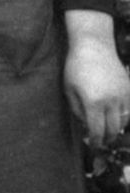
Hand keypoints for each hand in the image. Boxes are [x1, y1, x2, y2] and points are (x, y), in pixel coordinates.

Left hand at [64, 9, 129, 145]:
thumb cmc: (75, 68)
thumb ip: (77, 110)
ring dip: (116, 128)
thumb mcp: (69, 90)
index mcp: (93, 102)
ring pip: (124, 121)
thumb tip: (86, 125)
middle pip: (112, 128)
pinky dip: (125, 117)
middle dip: (106, 138)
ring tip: (109, 131)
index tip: (93, 145)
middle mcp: (111, 101)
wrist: (94, 47)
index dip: (95, 141)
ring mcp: (123, 94)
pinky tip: (117, 118)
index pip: (97, 130)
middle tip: (101, 142)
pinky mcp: (129, 89)